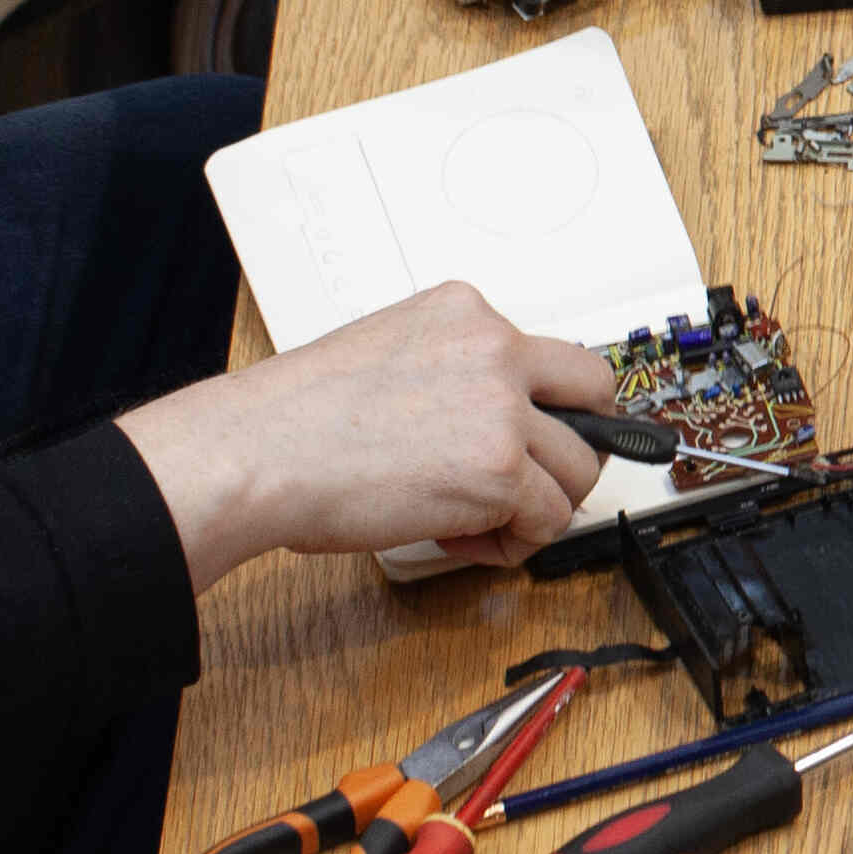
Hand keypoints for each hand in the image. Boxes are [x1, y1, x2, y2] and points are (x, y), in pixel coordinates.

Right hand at [118, 285, 619, 591]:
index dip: (551, 406)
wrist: (258, 453)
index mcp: (464, 312)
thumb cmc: (295, 419)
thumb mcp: (385, 354)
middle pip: (594, 397)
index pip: (552, 354)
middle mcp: (494, 348)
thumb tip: (480, 423)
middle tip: (541, 481)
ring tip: (479, 522)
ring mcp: (502, 408)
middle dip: (577, 446)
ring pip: (576, 468)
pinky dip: (515, 541)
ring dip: (537, 505)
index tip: (538, 435)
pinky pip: (550, 517)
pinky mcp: (499, 469)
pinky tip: (467, 540)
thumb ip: (449, 373)